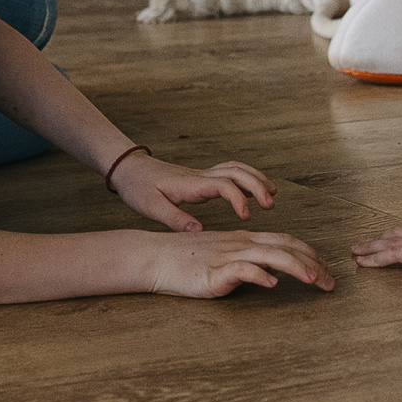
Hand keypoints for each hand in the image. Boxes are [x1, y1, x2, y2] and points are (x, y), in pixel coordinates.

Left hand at [110, 153, 276, 231]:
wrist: (129, 169)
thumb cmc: (138, 188)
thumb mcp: (151, 207)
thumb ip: (174, 219)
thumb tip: (198, 232)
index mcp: (190, 184)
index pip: (223, 185)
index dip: (238, 198)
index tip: (247, 216)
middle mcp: (200, 176)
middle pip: (236, 172)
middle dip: (257, 185)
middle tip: (271, 204)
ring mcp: (202, 175)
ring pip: (236, 169)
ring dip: (256, 179)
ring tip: (272, 195)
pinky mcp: (201, 178)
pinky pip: (230, 173)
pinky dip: (246, 178)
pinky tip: (253, 192)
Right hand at [146, 229, 334, 297]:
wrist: (154, 257)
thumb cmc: (185, 261)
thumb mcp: (221, 258)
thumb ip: (246, 263)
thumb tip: (270, 275)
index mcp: (244, 240)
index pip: (285, 241)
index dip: (310, 253)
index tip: (326, 268)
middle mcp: (241, 244)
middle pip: (285, 247)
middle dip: (313, 263)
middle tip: (331, 282)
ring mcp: (228, 256)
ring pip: (270, 255)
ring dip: (296, 267)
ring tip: (314, 280)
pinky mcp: (214, 271)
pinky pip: (241, 269)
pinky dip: (259, 275)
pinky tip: (271, 284)